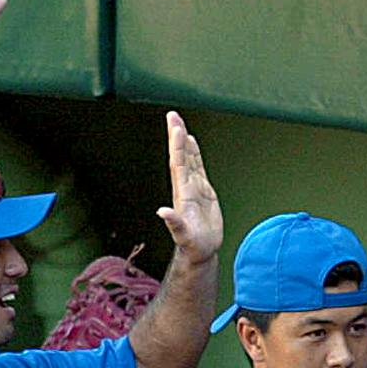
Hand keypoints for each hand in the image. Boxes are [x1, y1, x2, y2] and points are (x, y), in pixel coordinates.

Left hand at [157, 112, 222, 265]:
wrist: (200, 251)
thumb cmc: (193, 245)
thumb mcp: (183, 236)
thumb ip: (174, 224)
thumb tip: (163, 212)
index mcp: (183, 194)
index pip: (178, 165)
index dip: (177, 147)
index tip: (177, 129)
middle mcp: (186, 187)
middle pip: (180, 156)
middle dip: (176, 136)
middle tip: (173, 116)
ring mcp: (194, 188)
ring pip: (187, 159)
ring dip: (183, 141)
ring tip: (179, 123)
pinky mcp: (203, 191)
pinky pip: (197, 167)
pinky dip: (194, 153)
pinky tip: (191, 143)